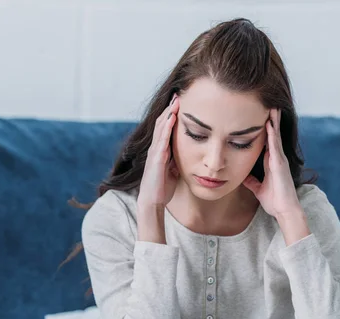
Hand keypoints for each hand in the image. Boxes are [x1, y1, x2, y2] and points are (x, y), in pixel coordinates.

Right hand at [137, 93, 179, 208]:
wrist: (152, 202)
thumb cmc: (162, 188)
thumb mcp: (173, 170)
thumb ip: (176, 160)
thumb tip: (187, 153)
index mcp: (160, 151)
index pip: (166, 128)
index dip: (172, 115)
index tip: (180, 103)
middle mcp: (156, 149)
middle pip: (163, 124)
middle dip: (170, 109)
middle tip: (178, 95)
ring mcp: (155, 153)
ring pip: (161, 128)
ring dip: (169, 114)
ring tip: (176, 101)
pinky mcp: (156, 159)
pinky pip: (162, 139)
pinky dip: (167, 127)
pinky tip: (172, 117)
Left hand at [242, 109, 301, 219]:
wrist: (284, 211)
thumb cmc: (274, 201)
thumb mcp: (258, 189)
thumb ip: (251, 181)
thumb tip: (242, 177)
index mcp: (271, 163)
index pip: (268, 142)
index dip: (266, 130)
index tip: (262, 117)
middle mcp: (277, 159)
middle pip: (274, 136)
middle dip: (272, 121)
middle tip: (270, 105)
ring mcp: (280, 160)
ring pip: (276, 137)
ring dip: (274, 122)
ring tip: (273, 108)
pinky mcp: (280, 164)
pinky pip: (275, 146)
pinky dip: (272, 135)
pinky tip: (269, 124)